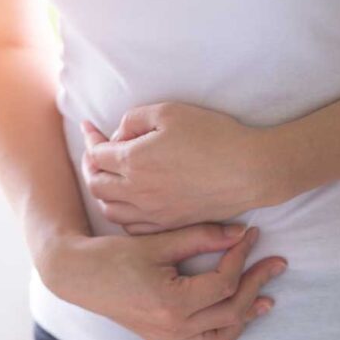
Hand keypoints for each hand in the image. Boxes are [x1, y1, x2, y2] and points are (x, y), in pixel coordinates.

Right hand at [35, 223, 287, 339]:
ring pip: (218, 339)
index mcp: (173, 301)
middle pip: (229, 311)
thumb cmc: (114, 255)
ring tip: (265, 300)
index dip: (243, 257)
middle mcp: (173, 327)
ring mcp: (165, 339)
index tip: (252, 235)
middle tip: (274, 262)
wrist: (78, 274)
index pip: (224, 282)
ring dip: (245, 321)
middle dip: (256, 284)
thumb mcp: (158, 242)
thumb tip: (241, 233)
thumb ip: (201, 237)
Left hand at [79, 102, 270, 234]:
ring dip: (103, 193)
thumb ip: (134, 119)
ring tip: (109, 178)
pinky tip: (130, 202)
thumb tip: (119, 136)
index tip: (90, 127)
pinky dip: (123, 214)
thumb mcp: (169, 112)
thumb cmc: (213, 136)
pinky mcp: (170, 224)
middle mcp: (137, 192)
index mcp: (133, 162)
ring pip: (110, 210)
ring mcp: (153, 213)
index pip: (96, 154)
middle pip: (96, 185)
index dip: (90, 139)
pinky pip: (132, 227)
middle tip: (96, 153)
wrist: (249, 170)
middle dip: (91, 167)